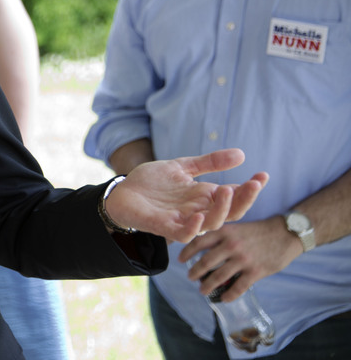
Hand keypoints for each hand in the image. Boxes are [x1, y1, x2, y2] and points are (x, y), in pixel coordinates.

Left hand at [107, 148, 268, 243]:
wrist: (123, 192)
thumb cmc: (152, 182)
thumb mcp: (183, 167)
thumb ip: (209, 163)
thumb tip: (241, 154)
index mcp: (204, 198)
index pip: (234, 197)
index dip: (250, 189)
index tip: (264, 175)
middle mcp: (198, 211)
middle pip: (229, 213)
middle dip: (244, 200)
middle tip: (253, 184)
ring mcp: (182, 221)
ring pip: (210, 223)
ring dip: (221, 210)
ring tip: (227, 190)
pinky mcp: (164, 227)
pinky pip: (183, 234)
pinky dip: (192, 228)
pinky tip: (198, 216)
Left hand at [179, 217, 298, 300]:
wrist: (285, 233)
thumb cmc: (258, 230)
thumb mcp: (236, 227)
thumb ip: (221, 236)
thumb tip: (203, 248)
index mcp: (224, 232)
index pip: (198, 242)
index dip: (186, 252)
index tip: (180, 259)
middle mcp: (231, 245)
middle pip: (205, 262)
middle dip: (195, 272)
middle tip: (190, 277)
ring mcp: (243, 259)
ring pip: (219, 276)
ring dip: (208, 285)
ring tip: (202, 290)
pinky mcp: (255, 271)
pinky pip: (238, 287)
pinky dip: (229, 295)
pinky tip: (224, 299)